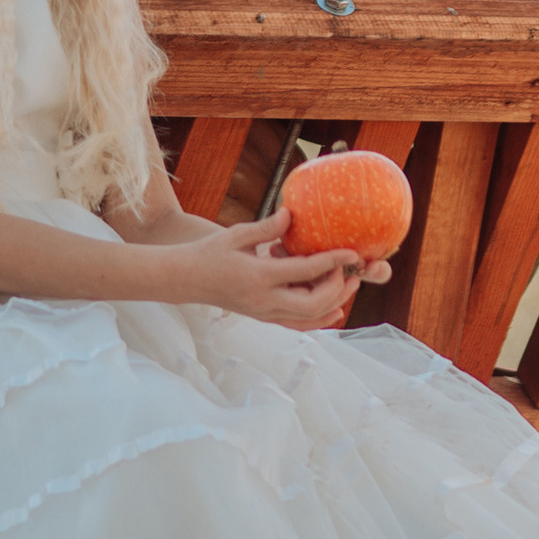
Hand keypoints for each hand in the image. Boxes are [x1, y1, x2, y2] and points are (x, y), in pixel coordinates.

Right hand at [165, 214, 382, 329]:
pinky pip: (298, 325)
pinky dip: (319, 319)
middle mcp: (264, 300)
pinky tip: (335, 310)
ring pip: (309, 318)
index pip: (304, 272)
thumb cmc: (209, 253)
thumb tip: (291, 214)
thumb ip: (267, 227)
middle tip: (351, 271)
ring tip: (347, 285)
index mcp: (258, 277)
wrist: (186, 280)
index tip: (352, 253)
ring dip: (333, 303)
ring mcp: (264, 313)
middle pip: (313, 303)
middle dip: (338, 288)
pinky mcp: (264, 318)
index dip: (332, 262)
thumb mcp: (237, 235)